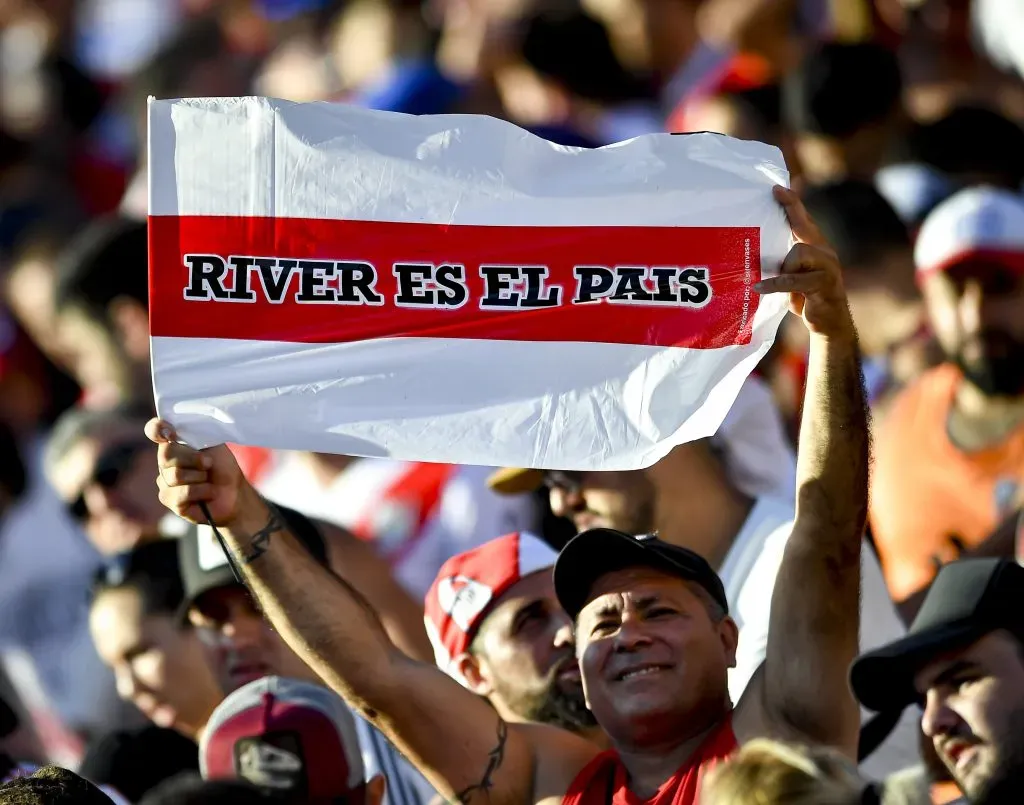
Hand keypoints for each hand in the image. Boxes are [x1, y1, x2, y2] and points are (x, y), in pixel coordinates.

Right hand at [145, 418, 247, 524]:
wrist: (233, 493)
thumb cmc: (223, 468)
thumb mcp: (215, 446)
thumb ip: (196, 434)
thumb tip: (175, 429)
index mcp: (175, 443)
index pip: (154, 430)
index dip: (157, 429)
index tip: (171, 433)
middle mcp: (165, 461)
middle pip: (166, 454)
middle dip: (194, 459)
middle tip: (209, 464)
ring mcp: (164, 480)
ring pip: (175, 475)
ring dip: (200, 477)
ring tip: (209, 480)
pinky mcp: (168, 499)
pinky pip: (182, 492)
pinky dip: (202, 491)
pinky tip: (207, 493)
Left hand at [755, 185, 854, 340]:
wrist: (829, 323)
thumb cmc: (806, 298)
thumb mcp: (793, 277)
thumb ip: (783, 263)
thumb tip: (756, 253)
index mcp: (817, 248)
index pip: (804, 220)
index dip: (792, 203)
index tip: (777, 188)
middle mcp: (825, 252)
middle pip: (804, 227)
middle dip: (791, 210)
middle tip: (774, 195)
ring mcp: (828, 266)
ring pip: (798, 253)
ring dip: (781, 267)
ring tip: (769, 281)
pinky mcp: (824, 283)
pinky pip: (794, 279)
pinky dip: (775, 283)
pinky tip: (758, 287)